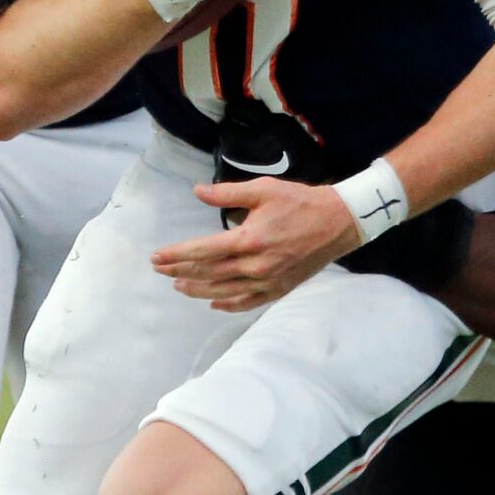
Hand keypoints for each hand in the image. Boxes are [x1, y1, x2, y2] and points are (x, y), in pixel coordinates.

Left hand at [151, 176, 360, 310]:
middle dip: (180, 271)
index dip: (176, 255)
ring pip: (224, 292)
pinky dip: (228, 304)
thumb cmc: (300, 202)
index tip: (156, 256)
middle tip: (160, 270)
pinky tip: (214, 303)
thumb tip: (197, 192)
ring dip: (198, 290)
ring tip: (179, 286)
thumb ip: (227, 193)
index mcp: (248, 240)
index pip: (202, 251)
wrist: (338, 223)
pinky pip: (248, 302)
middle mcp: (255, 266)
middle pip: (208, 274)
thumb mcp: (263, 189)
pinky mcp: (279, 289)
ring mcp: (267, 281)